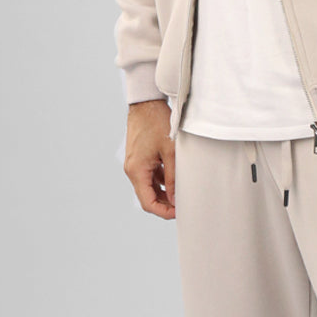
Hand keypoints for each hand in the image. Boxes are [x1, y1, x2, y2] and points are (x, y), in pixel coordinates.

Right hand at [124, 98, 175, 218]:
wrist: (146, 103)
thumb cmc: (157, 123)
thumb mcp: (170, 151)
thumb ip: (173, 177)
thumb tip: (176, 199)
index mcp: (136, 170)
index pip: (147, 202)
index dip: (163, 211)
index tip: (179, 213)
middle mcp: (132, 170)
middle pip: (147, 197)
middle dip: (165, 205)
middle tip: (184, 206)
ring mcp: (135, 164)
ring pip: (149, 187)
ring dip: (164, 193)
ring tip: (182, 194)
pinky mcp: (140, 158)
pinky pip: (150, 176)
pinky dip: (162, 181)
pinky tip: (175, 180)